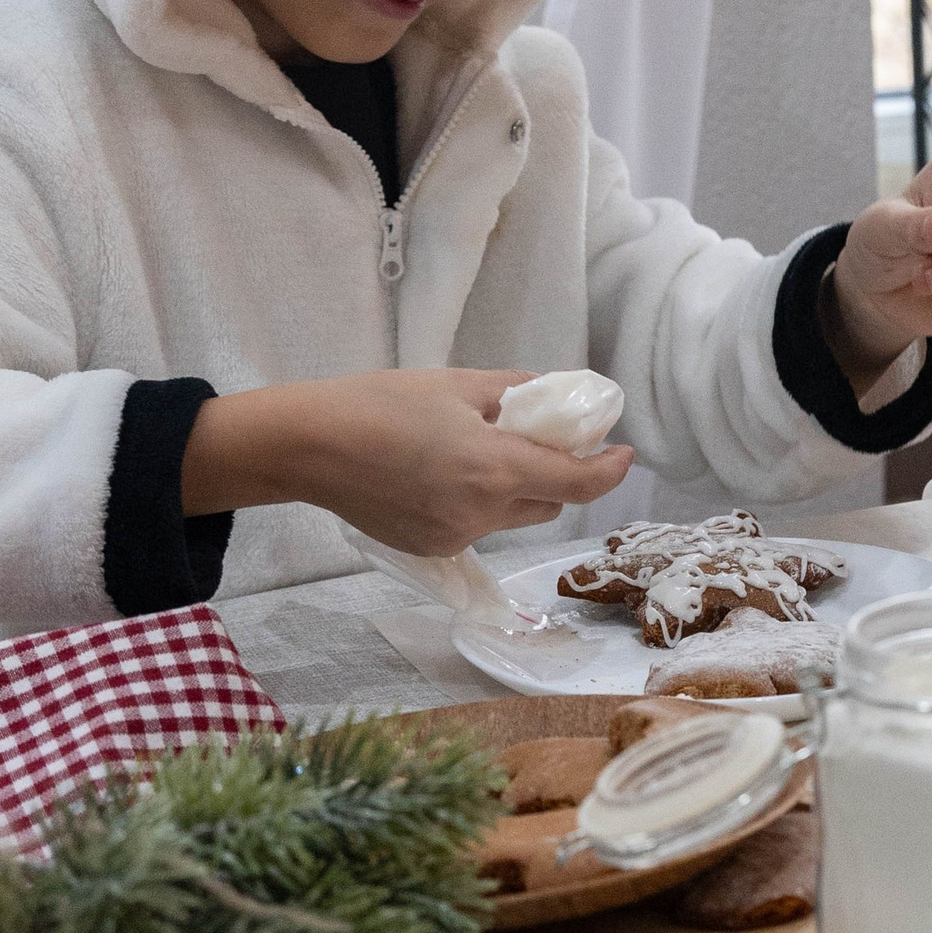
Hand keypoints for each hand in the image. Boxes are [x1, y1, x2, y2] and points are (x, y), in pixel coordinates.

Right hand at [180, 369, 634, 554]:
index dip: (609, 469)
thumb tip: (553, 396)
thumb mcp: (457, 384)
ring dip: (516, 488)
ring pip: (512, 515)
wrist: (309, 448)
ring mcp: (455, 537)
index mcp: (495, 470)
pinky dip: (479, 501)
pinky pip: (476, 525)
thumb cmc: (381, 403)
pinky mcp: (431, 548)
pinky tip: (442, 473)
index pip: (578, 483)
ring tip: (481, 449)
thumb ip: (516, 392)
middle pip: (548, 501)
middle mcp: (482, 514)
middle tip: (541, 435)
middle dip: (555, 472)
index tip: (623, 451)